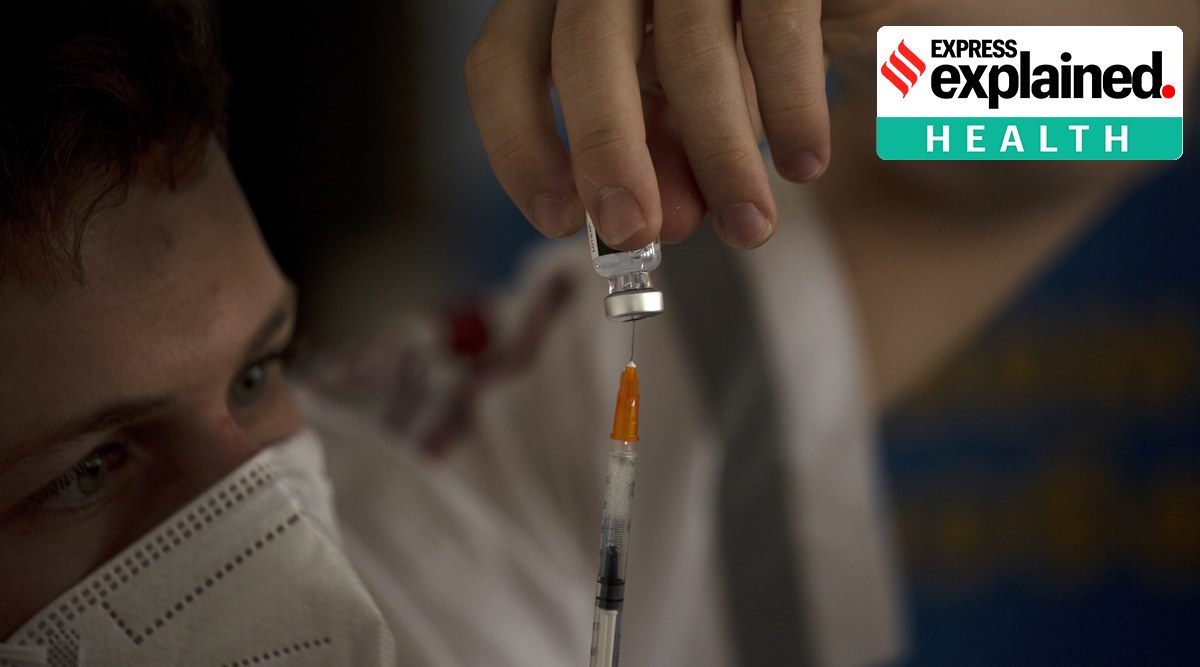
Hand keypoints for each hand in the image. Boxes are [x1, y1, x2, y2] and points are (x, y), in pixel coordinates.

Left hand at [466, 0, 894, 249]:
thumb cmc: (749, 49)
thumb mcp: (681, 105)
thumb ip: (656, 154)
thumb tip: (638, 225)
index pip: (505, 60)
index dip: (519, 145)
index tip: (559, 221)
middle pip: (581, 47)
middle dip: (606, 152)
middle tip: (636, 233)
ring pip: (687, 46)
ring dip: (718, 155)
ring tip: (749, 227)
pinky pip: (775, 27)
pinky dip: (789, 106)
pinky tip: (803, 163)